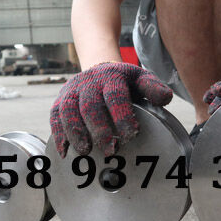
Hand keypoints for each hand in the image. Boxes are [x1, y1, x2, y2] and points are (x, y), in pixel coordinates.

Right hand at [50, 62, 172, 157]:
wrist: (99, 69)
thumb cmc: (124, 82)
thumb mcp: (141, 80)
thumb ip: (153, 88)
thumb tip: (165, 98)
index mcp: (112, 78)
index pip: (116, 96)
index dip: (123, 116)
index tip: (131, 135)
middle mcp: (90, 83)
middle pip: (90, 106)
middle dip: (99, 129)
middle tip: (110, 150)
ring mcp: (72, 91)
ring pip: (68, 110)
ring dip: (76, 132)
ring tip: (85, 152)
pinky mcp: (60, 101)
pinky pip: (55, 116)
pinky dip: (58, 134)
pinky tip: (64, 151)